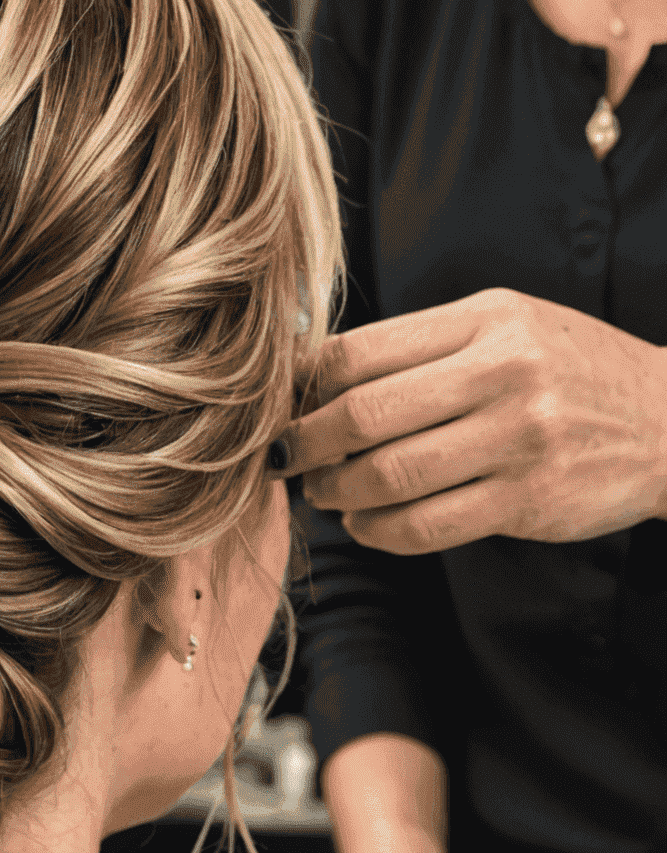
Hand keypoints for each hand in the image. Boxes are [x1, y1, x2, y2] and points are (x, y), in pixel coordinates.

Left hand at [274, 287, 666, 553]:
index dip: (302, 387)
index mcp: (484, 321)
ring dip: (336, 492)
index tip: (283, 407)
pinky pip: (427, 525)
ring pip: (388, 476)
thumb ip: (418, 346)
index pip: (358, 352)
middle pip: (362, 415)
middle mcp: (502, 374)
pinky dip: (377, 531)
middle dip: (305, 444)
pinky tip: (365, 523)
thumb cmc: (567, 370)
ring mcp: (520, 440)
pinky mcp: (530, 500)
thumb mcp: (502, 327)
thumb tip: (312, 377)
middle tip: (287, 459)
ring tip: (325, 492)